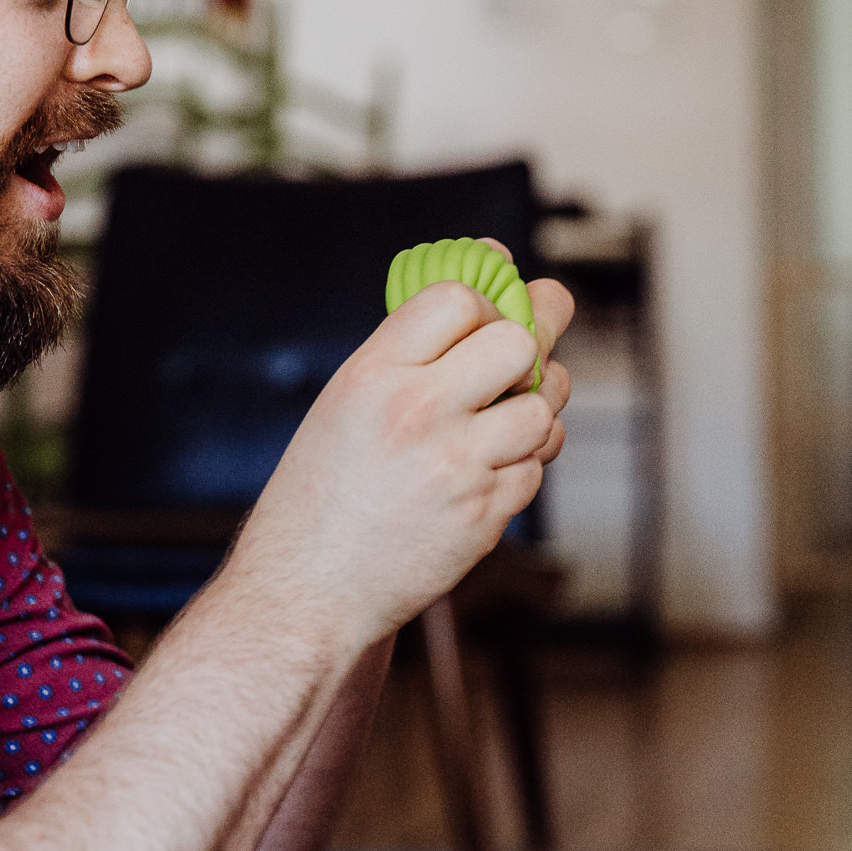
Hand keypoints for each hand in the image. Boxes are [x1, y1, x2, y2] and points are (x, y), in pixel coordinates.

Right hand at [230, 246, 572, 647]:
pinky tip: (484, 475)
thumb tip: (498, 258)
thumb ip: (418, 339)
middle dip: (529, 349)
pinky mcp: (484, 516)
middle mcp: (416, 413)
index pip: (458, 298)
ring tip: (503, 423)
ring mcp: (455, 466)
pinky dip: (521, 468)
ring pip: (543, 410)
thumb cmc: (326, 491)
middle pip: (519, 344)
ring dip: (535, 412)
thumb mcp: (349, 399)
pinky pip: (535, 469)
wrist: (308, 592)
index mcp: (372, 374)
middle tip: (515, 367)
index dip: (485, 304)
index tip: (486, 322)